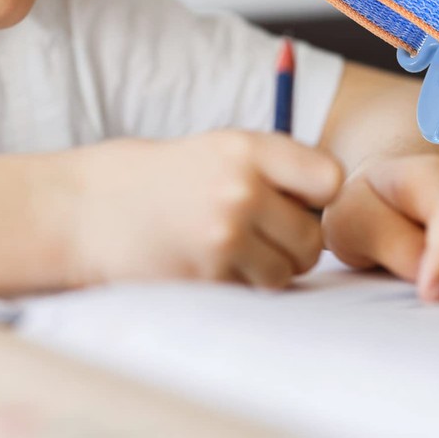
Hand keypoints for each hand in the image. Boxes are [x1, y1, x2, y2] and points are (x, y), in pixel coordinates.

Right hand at [67, 131, 341, 287]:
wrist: (98, 206)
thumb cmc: (178, 176)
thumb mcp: (229, 147)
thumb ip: (283, 168)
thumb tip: (340, 202)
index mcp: (251, 149)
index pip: (331, 179)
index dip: (320, 196)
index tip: (302, 199)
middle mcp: (241, 189)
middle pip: (314, 237)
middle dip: (298, 240)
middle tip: (268, 231)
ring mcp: (223, 235)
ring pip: (289, 270)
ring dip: (273, 266)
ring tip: (238, 245)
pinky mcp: (206, 276)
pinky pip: (255, 289)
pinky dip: (243, 282)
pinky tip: (214, 260)